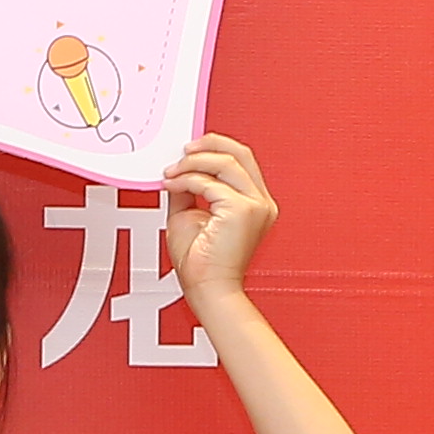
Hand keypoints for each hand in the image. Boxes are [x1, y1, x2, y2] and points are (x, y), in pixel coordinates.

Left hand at [163, 132, 277, 307]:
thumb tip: (177, 169)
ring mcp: (256, 205)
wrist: (207, 289)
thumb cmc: (202, 264)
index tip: (190, 149)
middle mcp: (261, 203)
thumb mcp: (190, 214)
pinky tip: (172, 184)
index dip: (216, 147)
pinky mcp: (242, 210)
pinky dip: (186, 179)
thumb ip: (188, 188)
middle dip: (208, 145)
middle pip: (240, 153)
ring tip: (172, 171)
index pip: (241, 161)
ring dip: (192, 163)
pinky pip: (209, 182)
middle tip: (183, 150)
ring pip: (225, 162)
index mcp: (255, 203)